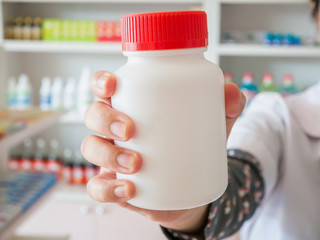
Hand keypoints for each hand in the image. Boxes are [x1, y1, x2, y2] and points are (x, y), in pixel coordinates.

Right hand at [81, 71, 245, 232]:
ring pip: (91, 148)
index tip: (113, 84)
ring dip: (107, 154)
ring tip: (136, 163)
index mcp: (133, 106)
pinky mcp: (115, 184)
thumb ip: (225, 106)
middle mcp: (115, 129)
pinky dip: (107, 188)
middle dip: (105, 118)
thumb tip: (232, 92)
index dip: (101, 82)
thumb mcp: (211, 124)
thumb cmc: (193, 146)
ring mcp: (111, 156)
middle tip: (131, 129)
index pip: (106, 88)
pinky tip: (128, 190)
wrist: (192, 187)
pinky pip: (97, 187)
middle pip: (93, 115)